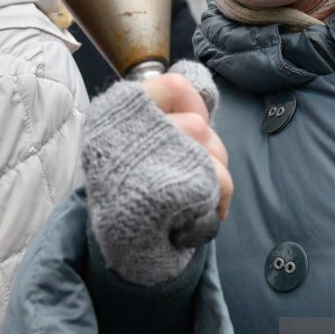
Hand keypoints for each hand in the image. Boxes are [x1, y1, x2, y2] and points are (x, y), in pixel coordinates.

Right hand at [82, 60, 227, 285]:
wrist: (115, 247)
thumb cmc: (130, 191)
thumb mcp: (136, 143)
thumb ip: (165, 116)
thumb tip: (204, 92)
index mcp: (117, 113)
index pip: (175, 86)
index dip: (196, 104)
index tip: (198, 124)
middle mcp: (127, 130)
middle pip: (200, 126)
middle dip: (212, 154)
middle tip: (201, 178)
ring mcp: (145, 158)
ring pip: (212, 153)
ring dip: (219, 181)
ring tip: (202, 200)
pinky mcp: (164, 190)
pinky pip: (213, 182)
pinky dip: (218, 201)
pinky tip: (204, 215)